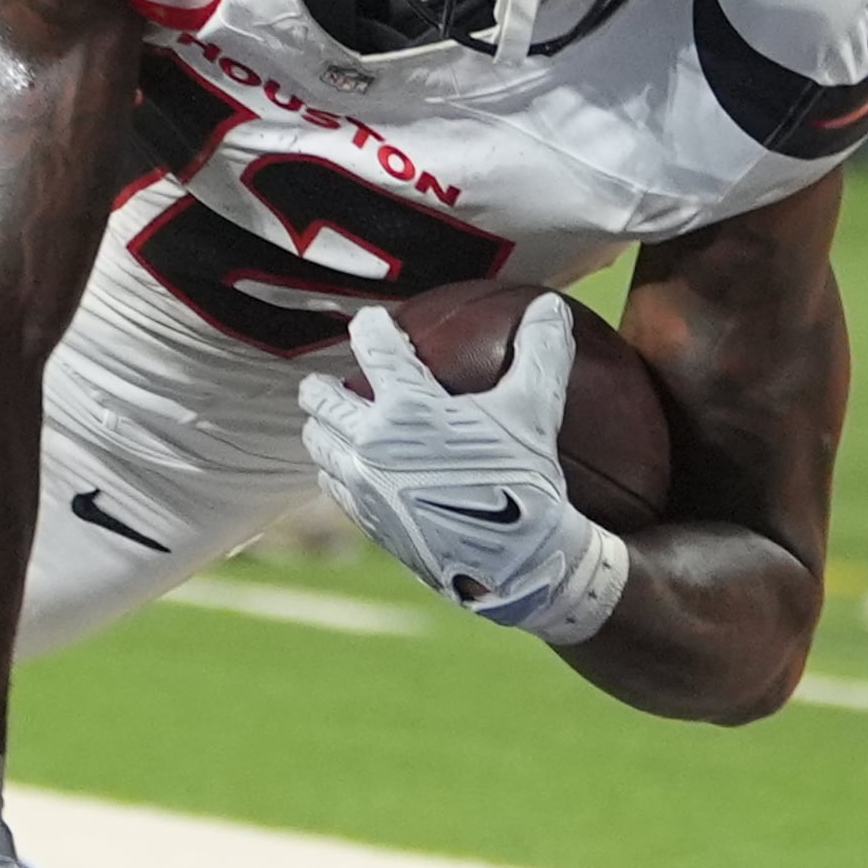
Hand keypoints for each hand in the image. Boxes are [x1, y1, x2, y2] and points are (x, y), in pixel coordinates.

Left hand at [299, 299, 629, 644]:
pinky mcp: (367, 519)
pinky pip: (331, 484)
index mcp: (407, 408)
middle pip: (322, 399)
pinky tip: (344, 466)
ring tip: (330, 421)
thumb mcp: (535, 410)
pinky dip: (333, 467)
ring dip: (320, 426)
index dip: (370, 327)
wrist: (516, 561)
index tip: (372, 322)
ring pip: (317, 442)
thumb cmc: (525, 480)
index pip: (373, 348)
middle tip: (329, 380)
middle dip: (323, 385)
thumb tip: (550, 306)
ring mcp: (364, 484)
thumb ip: (541, 352)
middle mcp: (372, 443)